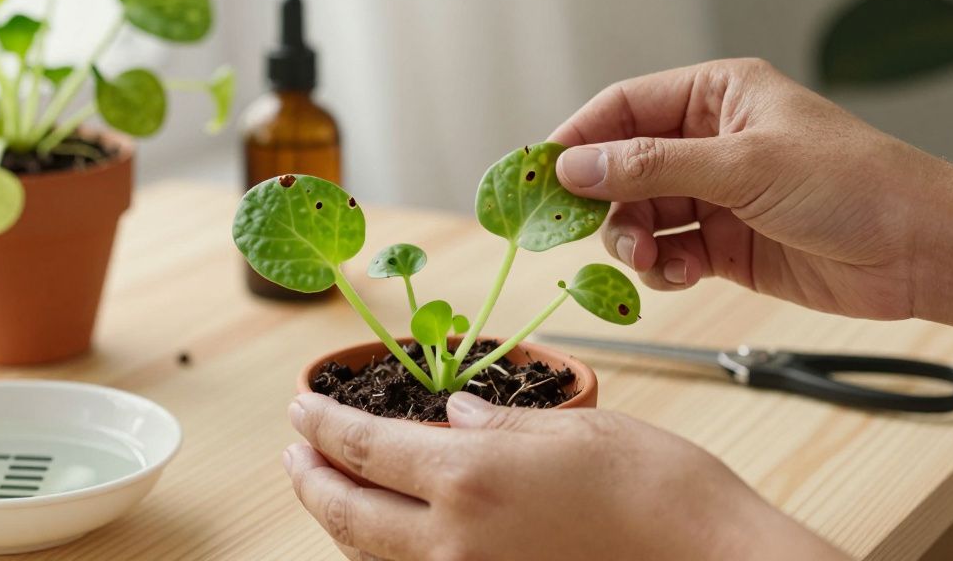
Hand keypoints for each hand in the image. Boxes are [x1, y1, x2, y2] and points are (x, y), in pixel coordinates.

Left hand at [284, 392, 845, 560]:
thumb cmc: (658, 488)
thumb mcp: (575, 429)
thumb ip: (500, 425)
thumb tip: (456, 415)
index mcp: (469, 477)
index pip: (366, 447)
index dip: (324, 424)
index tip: (301, 406)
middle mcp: (456, 538)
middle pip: (350, 512)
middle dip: (312, 478)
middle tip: (293, 451)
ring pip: (375, 554)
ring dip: (339, 518)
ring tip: (325, 487)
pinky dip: (385, 552)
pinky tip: (388, 532)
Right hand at [549, 58, 952, 319]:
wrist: (919, 250)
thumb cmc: (851, 184)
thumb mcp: (743, 165)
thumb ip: (652, 166)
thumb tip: (575, 164)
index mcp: (718, 95)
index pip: (624, 107)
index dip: (578, 137)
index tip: (540, 172)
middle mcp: (711, 141)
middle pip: (623, 166)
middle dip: (604, 200)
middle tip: (582, 230)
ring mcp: (717, 194)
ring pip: (641, 214)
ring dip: (632, 238)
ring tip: (646, 257)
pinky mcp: (726, 245)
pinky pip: (669, 252)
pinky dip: (663, 267)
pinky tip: (680, 273)